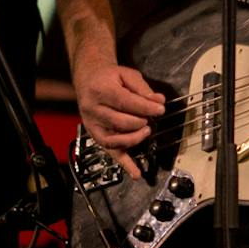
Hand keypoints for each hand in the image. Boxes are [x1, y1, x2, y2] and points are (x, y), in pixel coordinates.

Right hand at [75, 61, 166, 179]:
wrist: (88, 79)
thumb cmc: (109, 77)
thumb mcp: (126, 74)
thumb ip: (143, 88)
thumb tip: (159, 101)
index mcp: (100, 90)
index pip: (125, 102)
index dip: (145, 108)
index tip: (160, 110)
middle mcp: (93, 109)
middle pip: (120, 121)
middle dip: (140, 121)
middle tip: (151, 118)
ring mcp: (93, 125)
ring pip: (115, 139)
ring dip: (134, 138)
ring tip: (146, 131)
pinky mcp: (96, 135)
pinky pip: (111, 152)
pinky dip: (124, 164)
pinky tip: (136, 173)